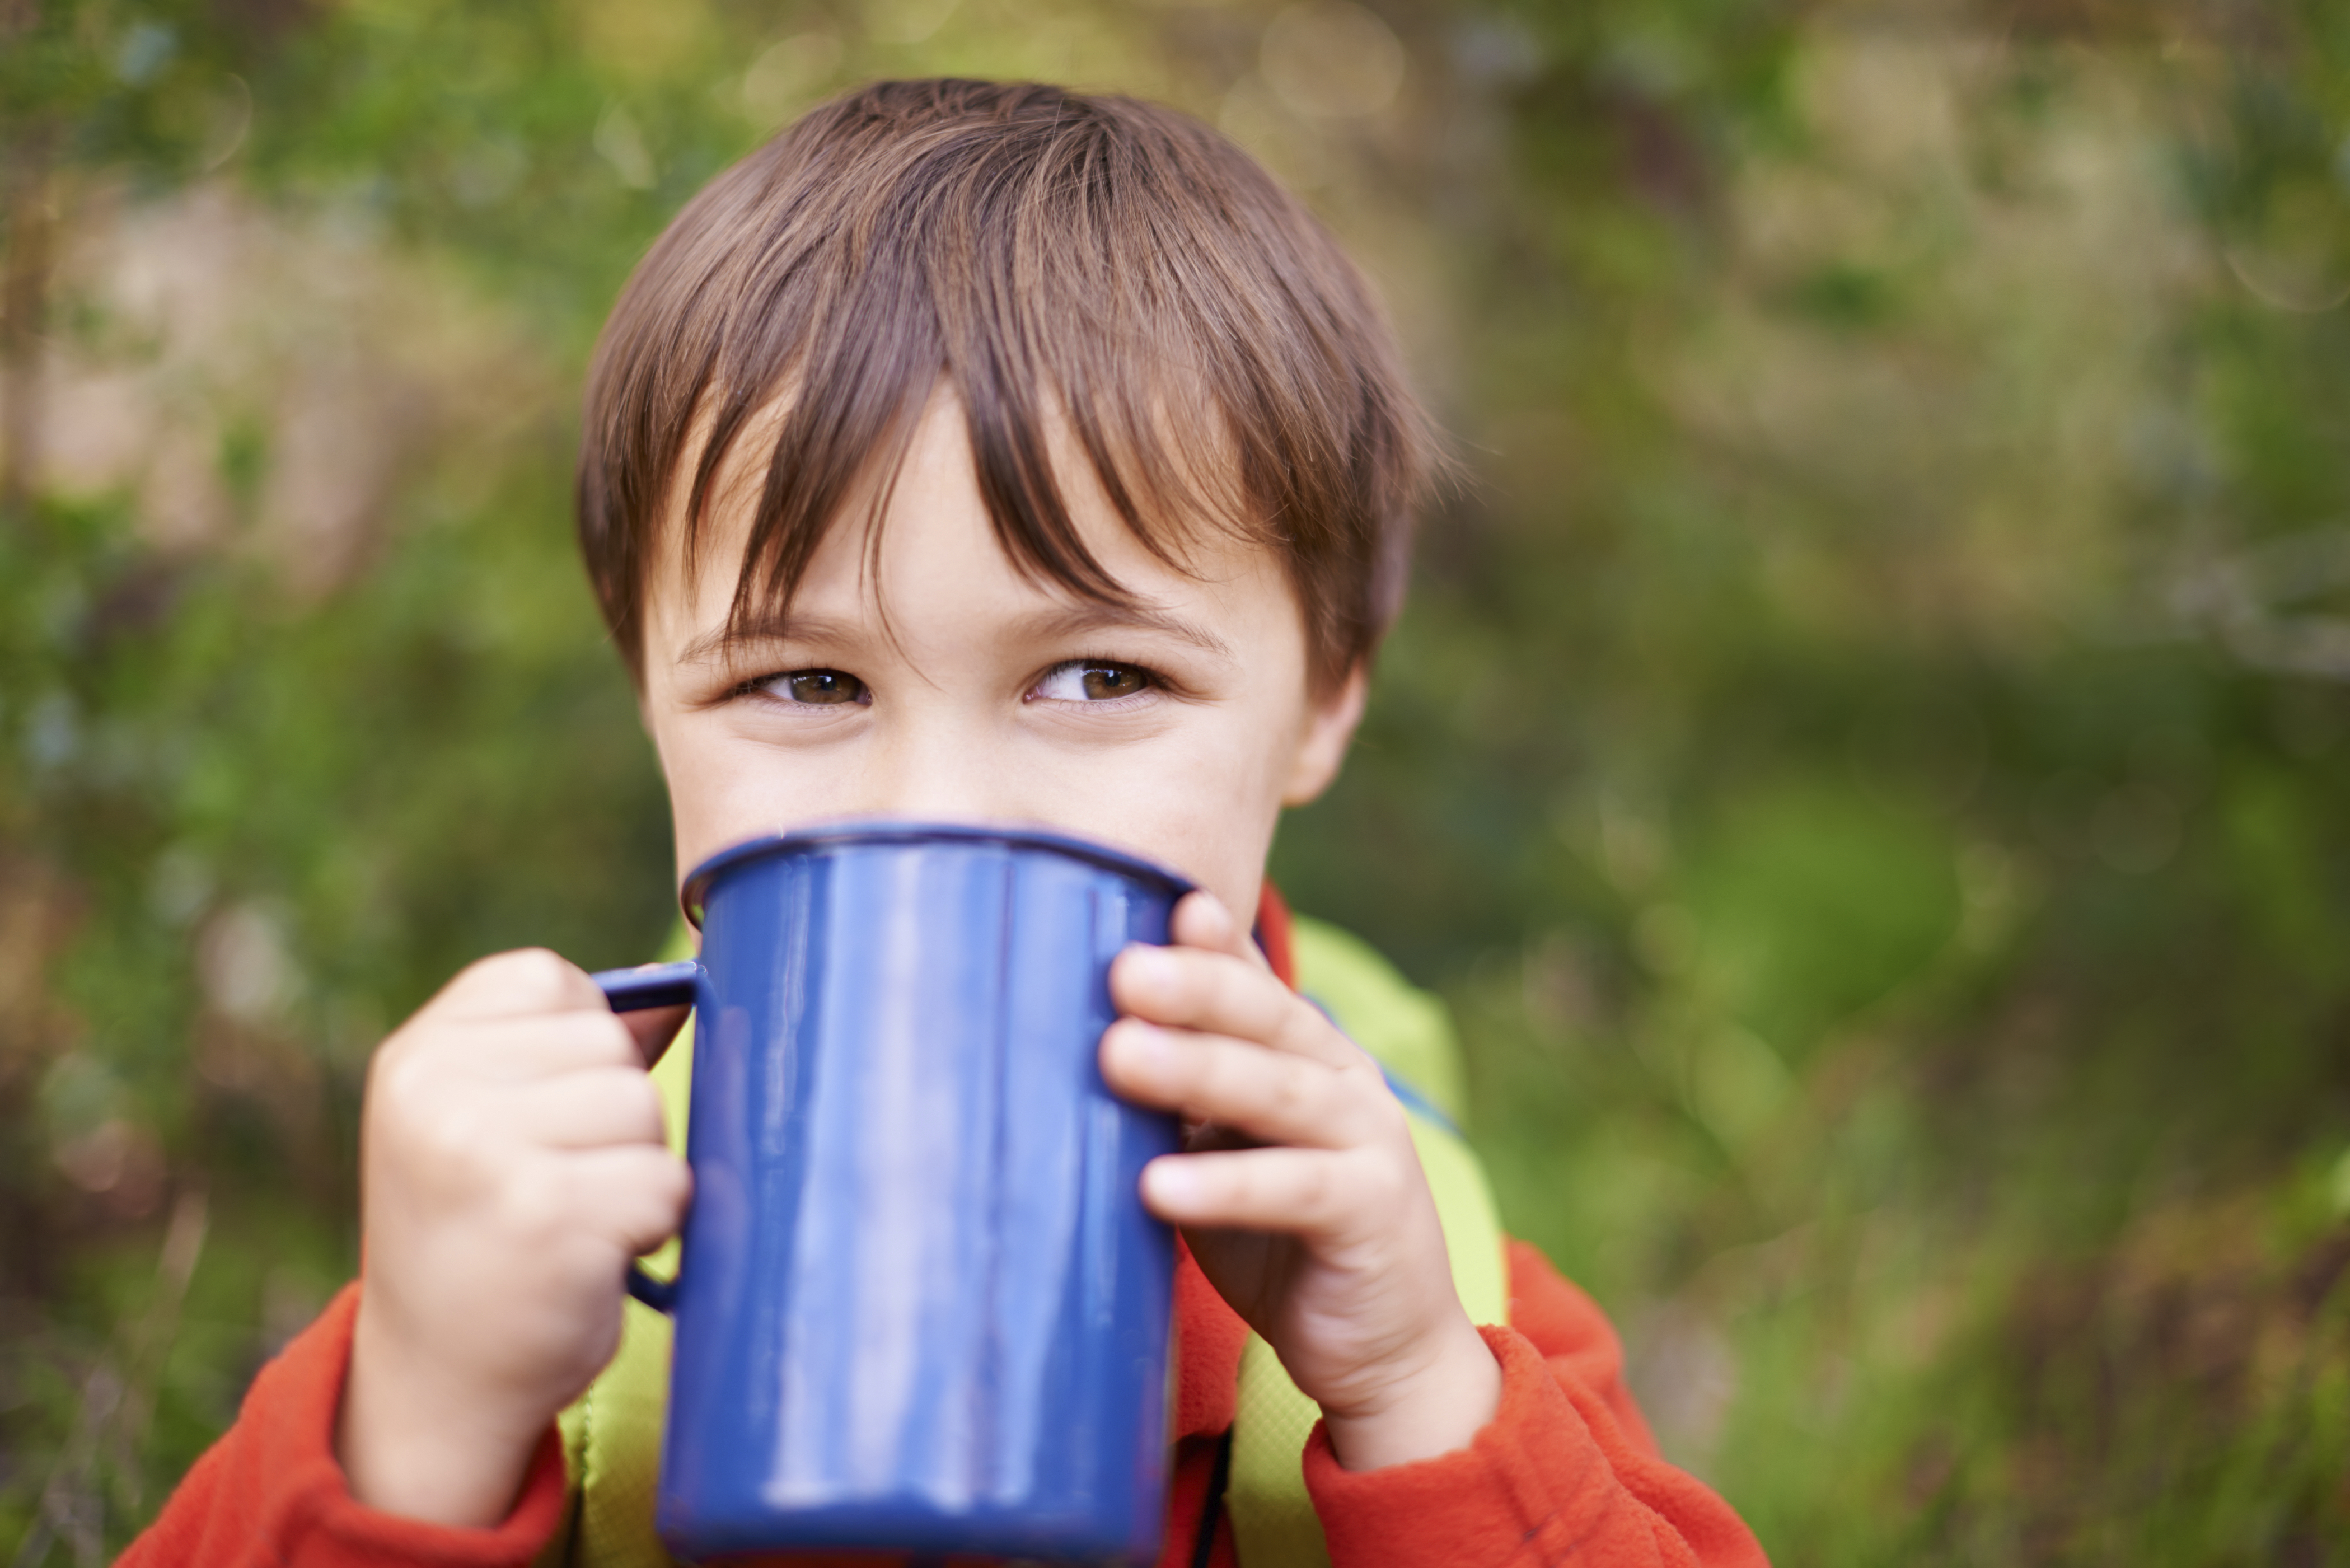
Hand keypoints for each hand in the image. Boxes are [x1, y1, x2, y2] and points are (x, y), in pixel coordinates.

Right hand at [338, 950, 690, 1526]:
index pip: (554, 980)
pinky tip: (588, 1259)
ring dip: (636, 1171)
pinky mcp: (545, 1215)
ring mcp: (484, 1151)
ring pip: (645, 1108)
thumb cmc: (484, 1238)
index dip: (579, 1051)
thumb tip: (681, 982)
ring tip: (572, 1222)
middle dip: (614, 1120)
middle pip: (611, 1047)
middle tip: (555, 1188)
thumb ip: (571, 1048)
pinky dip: (651, 1225)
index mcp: (417, 1054)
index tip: (536, 1124)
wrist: (437, 1383)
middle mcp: (435, 1092)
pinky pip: (664, 1182)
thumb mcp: (490, 1120)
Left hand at [1100, 893, 1500, 1470]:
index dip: (1209, 943)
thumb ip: (1180, 1100)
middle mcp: (1345, 1079)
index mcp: (1307, 1053)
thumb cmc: (1280, 1240)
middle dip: (1194, 988)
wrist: (1384, 1349)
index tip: (1153, 906)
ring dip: (1200, 1070)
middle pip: (1267, 1019)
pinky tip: (1158, 1186)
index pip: (1251, 984)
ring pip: (1280, 1090)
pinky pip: (1294, 1188)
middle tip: (1121, 971)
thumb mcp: (1224, 1152)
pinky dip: (1225, 1185)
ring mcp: (1369, 1140)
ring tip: (1120, 1056)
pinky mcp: (1374, 1210)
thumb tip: (1076, 1043)